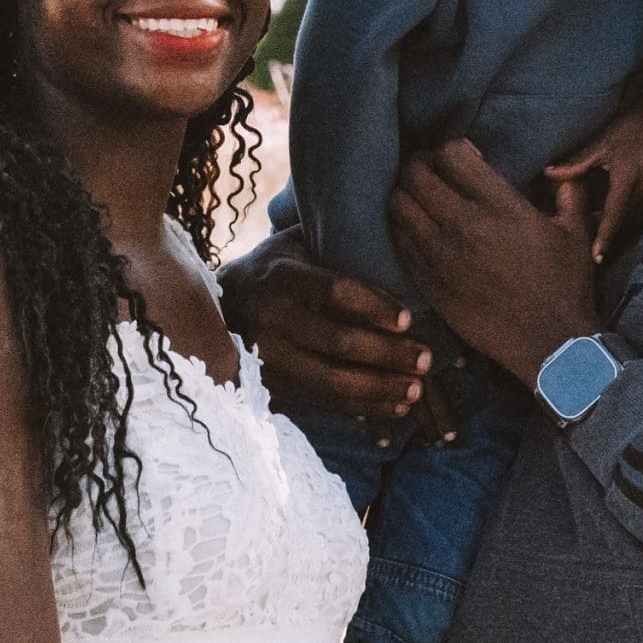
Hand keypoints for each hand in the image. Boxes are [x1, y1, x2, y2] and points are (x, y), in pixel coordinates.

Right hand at [218, 227, 433, 424]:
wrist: (216, 312)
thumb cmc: (273, 272)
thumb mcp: (294, 246)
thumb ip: (333, 243)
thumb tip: (393, 234)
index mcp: (282, 277)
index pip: (335, 291)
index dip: (375, 306)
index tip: (410, 319)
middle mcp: (271, 319)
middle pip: (338, 342)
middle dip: (388, 354)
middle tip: (426, 359)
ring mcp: (268, 359)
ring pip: (331, 380)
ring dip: (380, 388)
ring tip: (416, 390)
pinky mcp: (271, 388)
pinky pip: (322, 402)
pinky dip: (361, 408)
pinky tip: (393, 407)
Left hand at [390, 138, 601, 389]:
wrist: (550, 345)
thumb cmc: (566, 285)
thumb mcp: (577, 231)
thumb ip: (569, 189)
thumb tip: (557, 166)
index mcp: (500, 208)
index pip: (451, 155)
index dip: (452, 148)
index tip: (464, 157)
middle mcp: (463, 227)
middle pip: (415, 175)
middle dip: (420, 163)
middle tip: (431, 169)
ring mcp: (440, 256)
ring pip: (398, 206)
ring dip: (405, 193)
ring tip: (418, 195)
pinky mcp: (428, 283)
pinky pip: (399, 242)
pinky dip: (402, 226)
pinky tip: (417, 227)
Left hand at [544, 90, 642, 263]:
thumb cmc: (627, 129)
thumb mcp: (601, 144)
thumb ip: (576, 163)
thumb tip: (548, 174)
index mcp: (628, 180)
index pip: (614, 216)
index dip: (604, 238)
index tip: (596, 258)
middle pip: (625, 223)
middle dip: (607, 233)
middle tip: (586, 238)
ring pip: (637, 222)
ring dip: (621, 228)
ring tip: (602, 231)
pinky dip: (633, 220)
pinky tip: (620, 218)